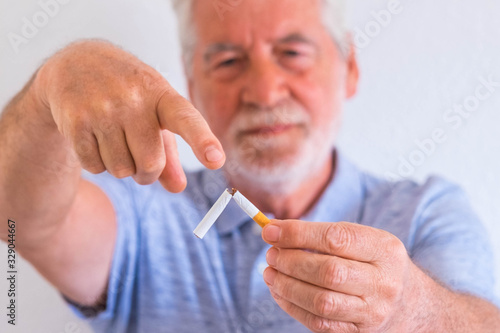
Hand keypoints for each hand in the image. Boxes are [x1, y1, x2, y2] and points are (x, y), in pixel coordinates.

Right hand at [33, 40, 224, 191]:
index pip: (186, 119)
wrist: (77, 64)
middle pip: (150, 164)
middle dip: (146, 173)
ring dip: (120, 168)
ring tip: (114, 140)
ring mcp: (103, 108)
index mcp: (161, 95)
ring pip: (121, 170)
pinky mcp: (76, 121)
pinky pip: (95, 167)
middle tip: (139, 158)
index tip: (216, 159)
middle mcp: (133, 99)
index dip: (202, 141)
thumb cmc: (128, 95)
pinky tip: (94, 139)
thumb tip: (179, 188)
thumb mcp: (155, 114)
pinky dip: (97, 164)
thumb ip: (169, 152)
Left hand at [261, 220, 425, 331]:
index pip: (336, 239)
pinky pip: (319, 323)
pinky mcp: (358, 332)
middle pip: (329, 272)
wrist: (410, 304)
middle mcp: (383, 282)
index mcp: (384, 249)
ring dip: (287, 286)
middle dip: (291, 261)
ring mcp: (372, 312)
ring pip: (322, 302)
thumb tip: (275, 231)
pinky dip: (292, 306)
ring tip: (269, 273)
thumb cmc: (374, 263)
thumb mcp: (363, 240)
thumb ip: (324, 234)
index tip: (270, 231)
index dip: (298, 234)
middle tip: (270, 254)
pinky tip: (279, 291)